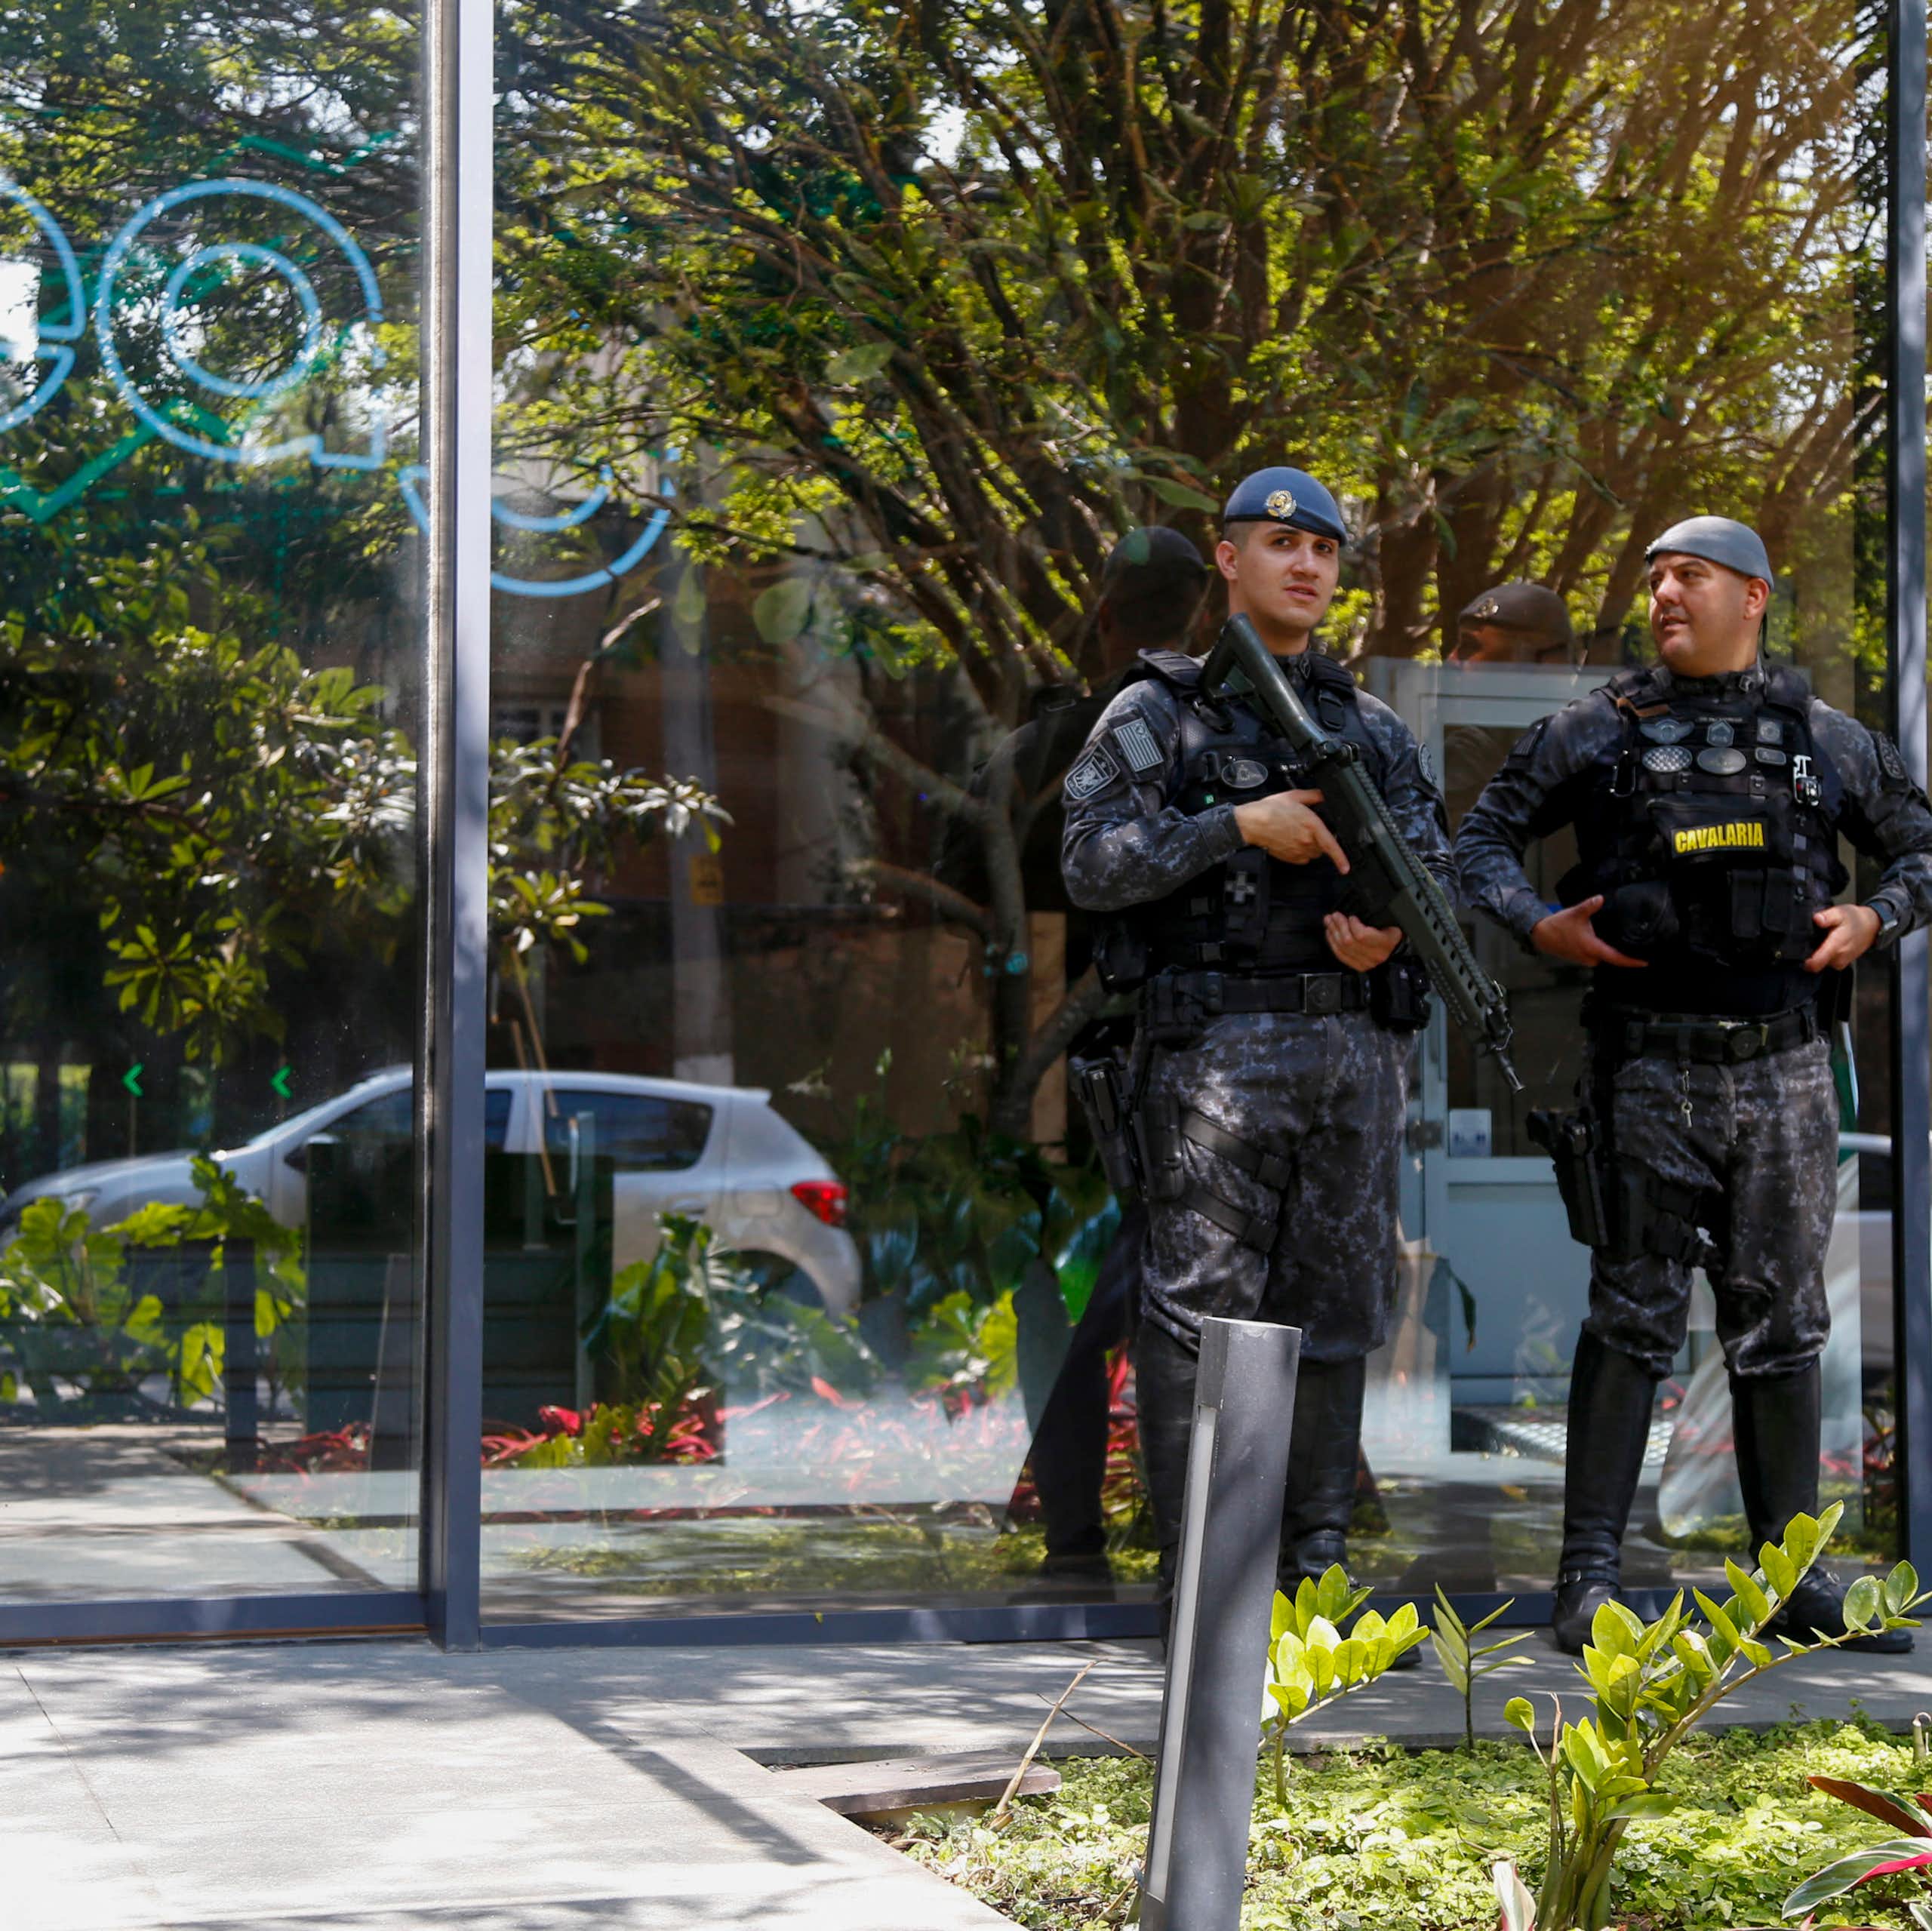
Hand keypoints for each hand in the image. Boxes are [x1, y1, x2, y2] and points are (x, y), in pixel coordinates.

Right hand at [1233, 789, 1348, 868]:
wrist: (1251, 823)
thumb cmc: (1269, 810)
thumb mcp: (1293, 796)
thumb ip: (1313, 796)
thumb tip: (1323, 796)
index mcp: (1311, 825)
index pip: (1331, 845)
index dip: (1341, 858)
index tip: (1346, 868)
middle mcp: (1306, 841)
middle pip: (1323, 847)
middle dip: (1320, 839)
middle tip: (1308, 828)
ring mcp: (1298, 851)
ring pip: (1313, 853)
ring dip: (1311, 846)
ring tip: (1298, 833)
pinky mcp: (1290, 858)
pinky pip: (1302, 858)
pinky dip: (1301, 852)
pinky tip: (1292, 841)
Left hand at [1324, 913, 1401, 970]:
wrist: (1395, 947)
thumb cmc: (1390, 931)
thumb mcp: (1390, 920)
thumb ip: (1374, 916)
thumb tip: (1355, 911)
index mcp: (1386, 942)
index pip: (1362, 935)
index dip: (1353, 925)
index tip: (1352, 917)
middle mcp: (1376, 955)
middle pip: (1349, 941)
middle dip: (1338, 925)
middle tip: (1334, 915)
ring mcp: (1367, 963)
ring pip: (1343, 948)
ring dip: (1333, 932)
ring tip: (1329, 921)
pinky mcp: (1359, 966)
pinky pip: (1341, 955)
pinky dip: (1332, 943)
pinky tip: (1330, 933)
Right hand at [1529, 895, 1647, 968]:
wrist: (1541, 934)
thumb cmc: (1559, 925)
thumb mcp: (1575, 913)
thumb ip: (1589, 906)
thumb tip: (1600, 898)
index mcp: (1592, 947)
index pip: (1615, 958)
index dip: (1630, 961)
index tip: (1644, 962)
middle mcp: (1590, 957)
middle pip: (1612, 960)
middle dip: (1624, 956)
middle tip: (1639, 950)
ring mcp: (1584, 959)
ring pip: (1604, 958)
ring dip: (1613, 954)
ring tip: (1626, 947)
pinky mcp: (1580, 958)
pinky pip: (1597, 957)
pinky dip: (1603, 952)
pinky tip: (1607, 944)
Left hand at [1805, 902, 1880, 972]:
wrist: (1872, 926)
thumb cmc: (1855, 919)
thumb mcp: (1840, 912)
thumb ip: (1828, 917)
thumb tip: (1817, 919)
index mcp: (1836, 945)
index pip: (1817, 962)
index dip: (1805, 962)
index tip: (1797, 956)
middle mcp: (1838, 957)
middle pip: (1815, 962)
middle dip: (1809, 952)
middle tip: (1812, 938)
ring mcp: (1840, 962)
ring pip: (1820, 963)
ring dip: (1817, 953)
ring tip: (1822, 939)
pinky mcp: (1841, 964)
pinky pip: (1827, 962)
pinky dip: (1824, 955)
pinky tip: (1827, 944)